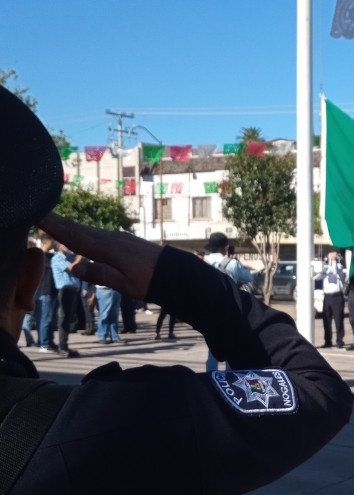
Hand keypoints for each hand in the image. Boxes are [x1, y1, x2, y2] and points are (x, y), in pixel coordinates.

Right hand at [39, 212, 162, 299]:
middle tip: (35, 211)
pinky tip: (79, 232)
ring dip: (68, 224)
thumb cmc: (150, 281)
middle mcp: (110, 239)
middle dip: (56, 220)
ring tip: (49, 218)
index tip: (37, 215)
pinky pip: (97, 233)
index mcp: (107, 249)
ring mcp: (118, 238)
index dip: (54, 226)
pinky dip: (82, 230)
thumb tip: (74, 267)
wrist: (176, 272)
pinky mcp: (124, 241)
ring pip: (87, 230)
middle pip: (77, 228)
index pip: (74, 236)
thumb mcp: (125, 284)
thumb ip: (100, 275)